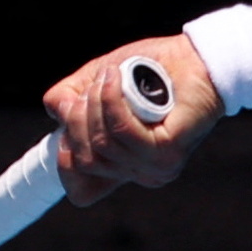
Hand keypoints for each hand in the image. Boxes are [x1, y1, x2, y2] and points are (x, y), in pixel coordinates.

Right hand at [42, 41, 222, 206]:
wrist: (193, 57)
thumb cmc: (148, 70)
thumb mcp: (94, 84)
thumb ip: (68, 101)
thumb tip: (58, 112)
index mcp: (123, 166)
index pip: (82, 193)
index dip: (64, 162)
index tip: (68, 121)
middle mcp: (139, 173)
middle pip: (84, 160)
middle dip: (78, 118)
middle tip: (95, 86)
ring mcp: (155, 167)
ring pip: (101, 143)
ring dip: (96, 102)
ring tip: (111, 77)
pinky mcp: (168, 152)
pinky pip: (121, 131)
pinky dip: (112, 100)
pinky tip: (116, 79)